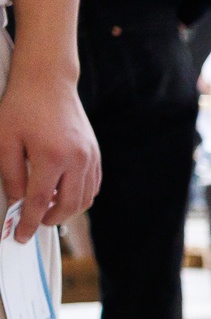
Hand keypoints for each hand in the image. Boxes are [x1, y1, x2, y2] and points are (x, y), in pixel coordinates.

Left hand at [0, 70, 98, 237]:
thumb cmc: (22, 107)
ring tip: (48, 208)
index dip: (28, 222)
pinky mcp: (95, 154)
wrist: (48, 83)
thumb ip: (10, 175)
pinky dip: (79, 196)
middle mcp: (76, 160)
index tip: (20, 235)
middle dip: (50, 219)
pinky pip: (93, 186)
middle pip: (69, 205)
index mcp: (51, 157)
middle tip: (33, 221)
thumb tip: (16, 202)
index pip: (40, 201)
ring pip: (85, 199)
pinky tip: (63, 193)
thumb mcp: (4, 141)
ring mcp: (90, 157)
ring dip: (67, 210)